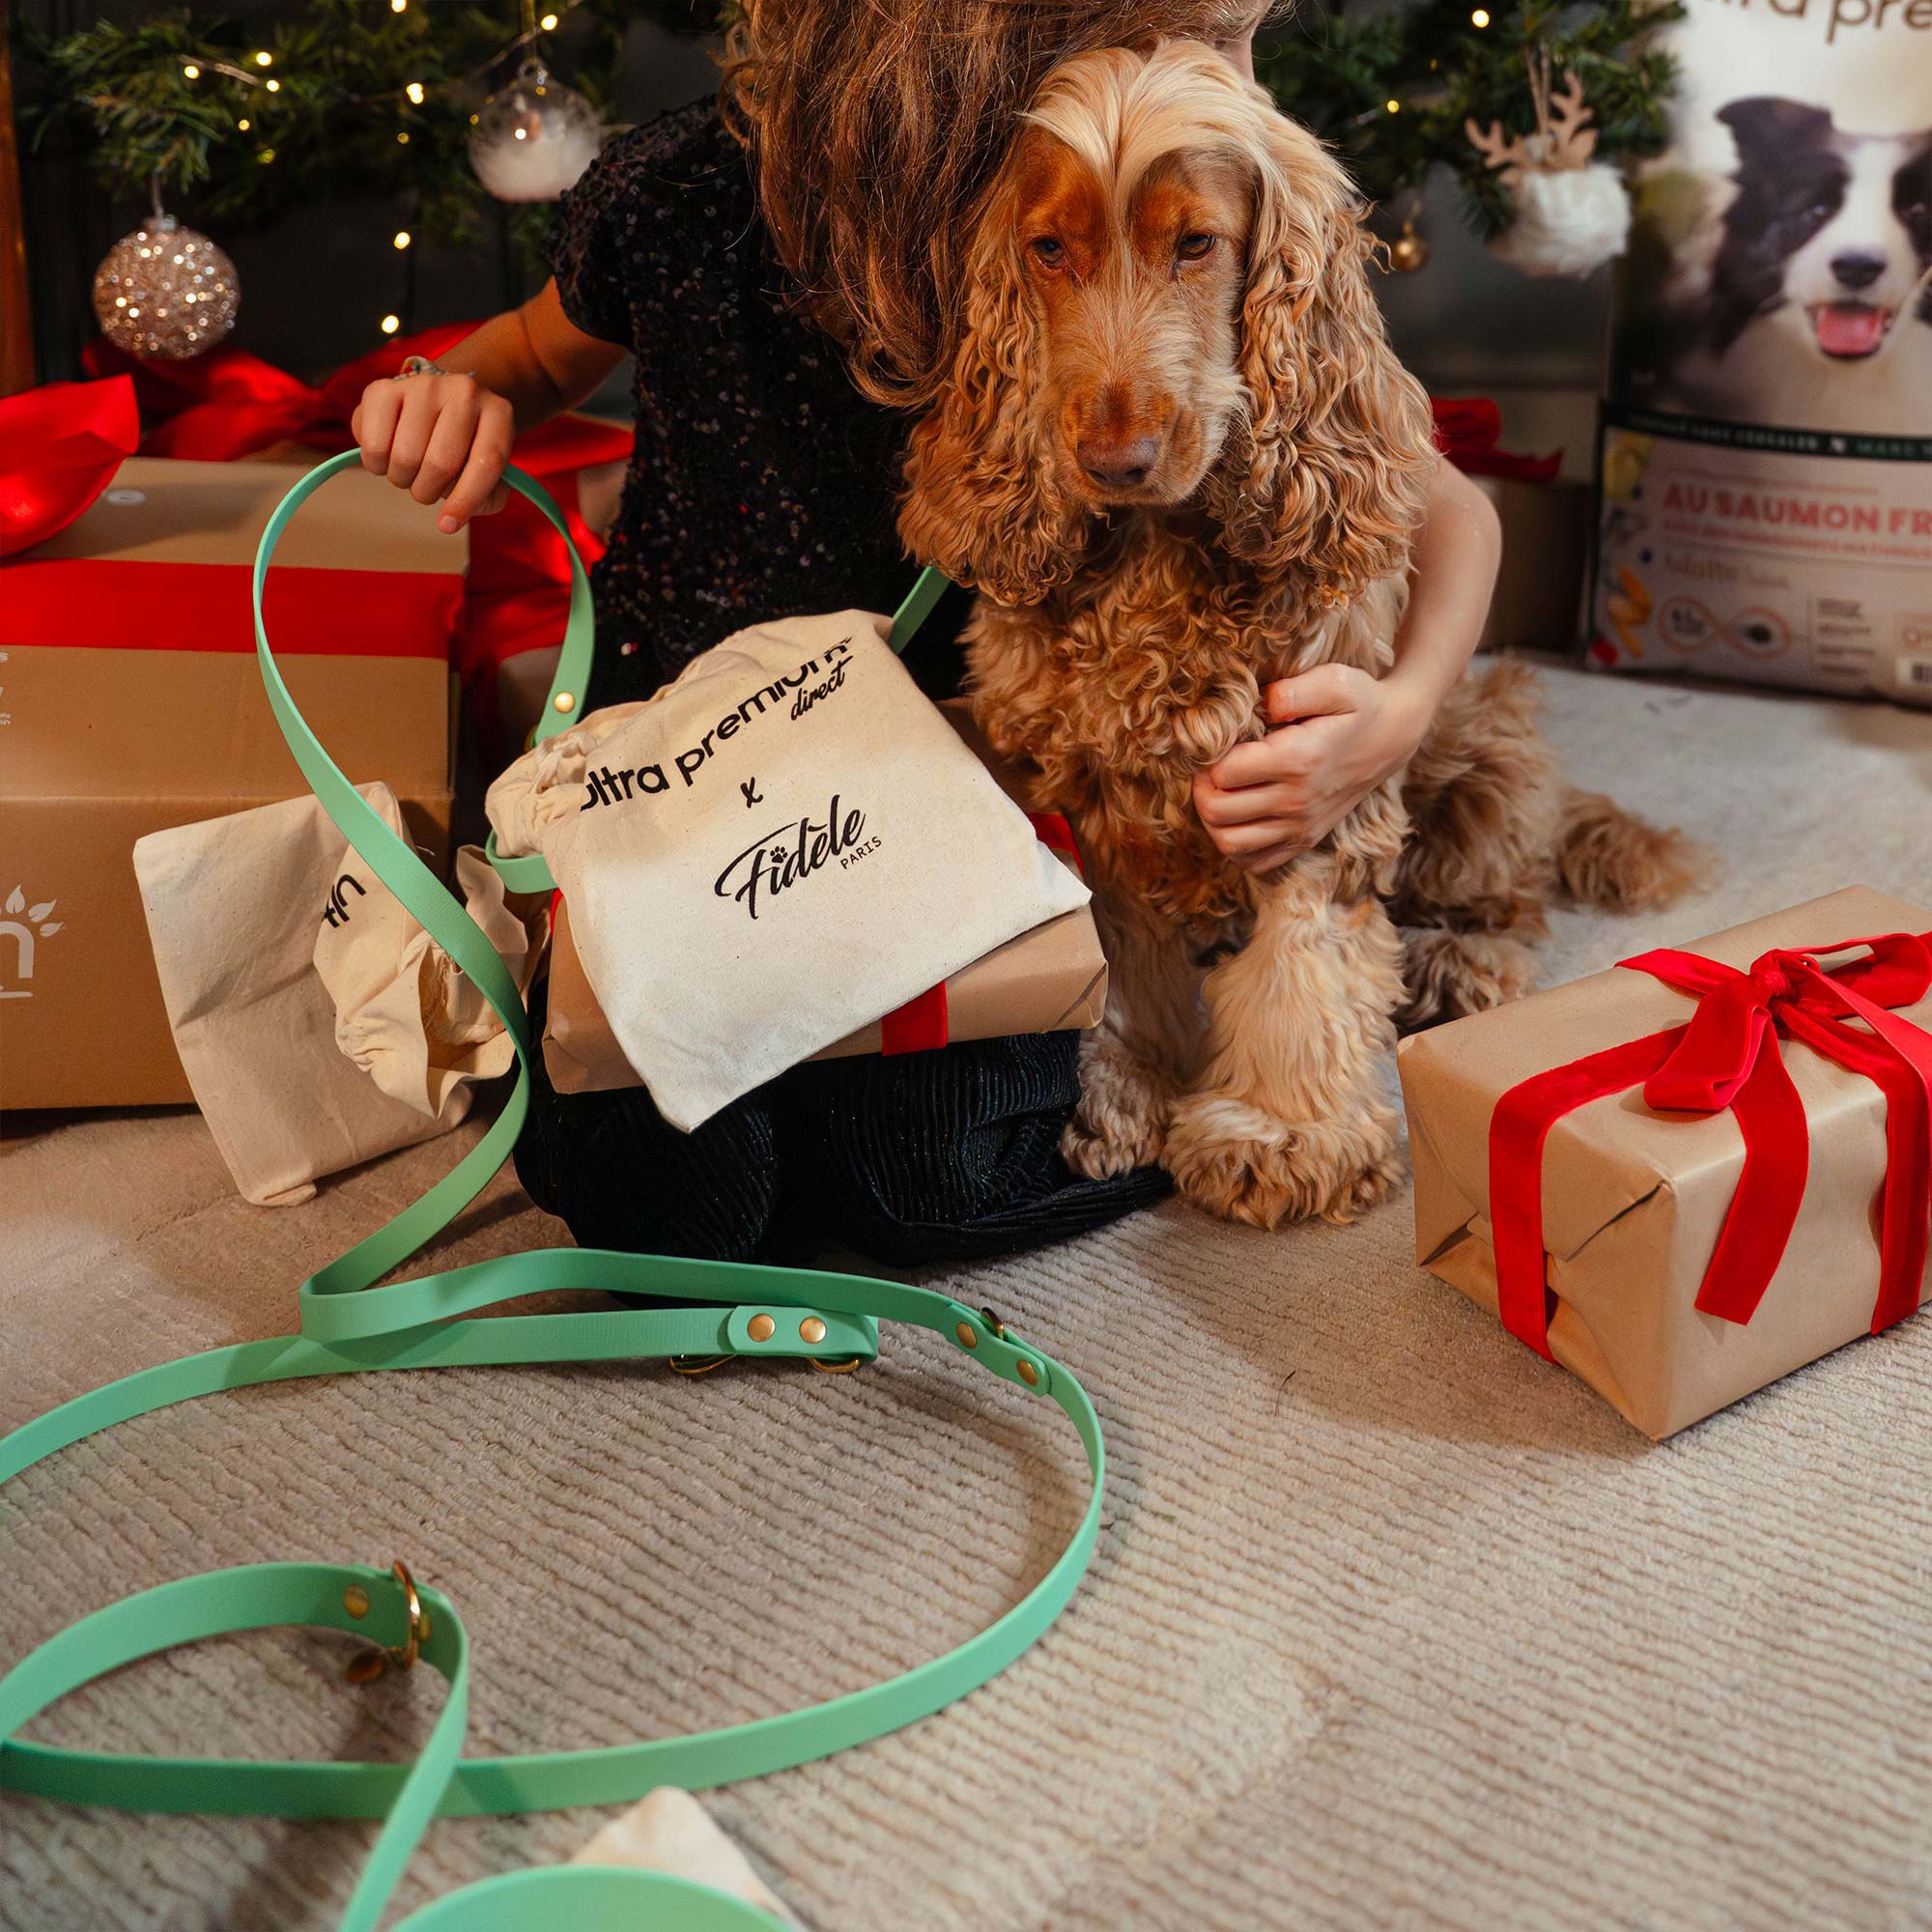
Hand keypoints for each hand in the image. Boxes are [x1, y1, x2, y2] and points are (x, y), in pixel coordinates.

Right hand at [350, 371, 513, 533]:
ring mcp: (422, 385)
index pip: (486, 462)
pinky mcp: (383, 387)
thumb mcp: (487, 467)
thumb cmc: (465, 444)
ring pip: (405, 457)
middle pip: (440, 463)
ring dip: (403, 480)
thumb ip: (487, 496)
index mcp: (498, 412)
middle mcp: (463, 391)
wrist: (439, 400)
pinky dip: (376, 464)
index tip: (448, 526)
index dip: (466, 500)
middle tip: (427, 488)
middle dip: (428, 491)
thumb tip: (454, 518)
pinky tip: (387, 456)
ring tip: (409, 471)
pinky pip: (373, 445)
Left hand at [1193, 663, 1425, 871]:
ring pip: (1229, 842)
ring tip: (1219, 792)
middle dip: (1202, 787)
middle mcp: (1297, 801)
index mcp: (1298, 760)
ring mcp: (1301, 826)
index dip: (1209, 757)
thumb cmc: (1360, 703)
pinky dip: (1235, 845)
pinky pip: (1253, 862)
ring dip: (1212, 819)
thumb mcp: (1336, 681)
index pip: (1223, 773)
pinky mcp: (1304, 840)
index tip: (1217, 742)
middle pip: (1218, 811)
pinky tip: (1238, 817)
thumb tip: (1262, 704)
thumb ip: (1295, 689)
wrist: (1393, 736)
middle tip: (1209, 767)